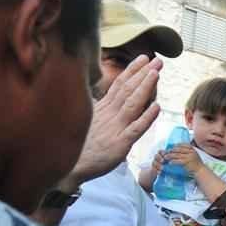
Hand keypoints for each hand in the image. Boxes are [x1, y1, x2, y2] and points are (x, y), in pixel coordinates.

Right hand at [64, 55, 161, 188]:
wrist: (67, 168)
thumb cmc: (79, 145)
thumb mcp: (87, 120)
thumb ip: (99, 107)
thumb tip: (104, 96)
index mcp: (102, 108)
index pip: (119, 85)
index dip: (133, 70)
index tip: (144, 57)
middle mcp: (110, 114)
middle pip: (128, 90)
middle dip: (143, 74)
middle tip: (158, 60)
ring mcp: (115, 128)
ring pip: (133, 104)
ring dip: (145, 88)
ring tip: (156, 74)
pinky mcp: (120, 144)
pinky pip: (136, 129)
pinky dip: (147, 117)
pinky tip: (157, 107)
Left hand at [165, 144, 202, 173]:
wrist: (200, 171)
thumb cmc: (196, 164)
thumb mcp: (193, 155)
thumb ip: (187, 152)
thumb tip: (177, 149)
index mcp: (192, 149)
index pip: (183, 144)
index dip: (176, 145)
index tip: (171, 147)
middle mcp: (191, 152)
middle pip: (178, 149)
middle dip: (171, 150)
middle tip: (166, 152)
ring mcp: (188, 157)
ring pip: (176, 155)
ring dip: (170, 156)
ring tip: (166, 157)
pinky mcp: (186, 162)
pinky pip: (177, 161)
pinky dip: (173, 161)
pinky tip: (170, 162)